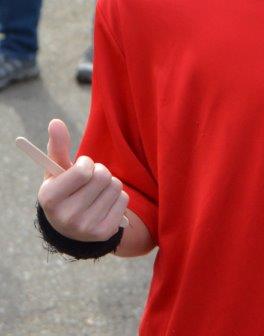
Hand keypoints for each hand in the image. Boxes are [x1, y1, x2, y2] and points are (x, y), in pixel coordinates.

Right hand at [37, 119, 128, 241]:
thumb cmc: (65, 190)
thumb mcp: (57, 171)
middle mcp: (66, 217)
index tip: (82, 168)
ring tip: (97, 192)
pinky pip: (124, 200)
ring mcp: (85, 228)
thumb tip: (56, 121)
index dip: (86, 164)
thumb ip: (57, 146)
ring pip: (115, 186)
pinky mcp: (104, 234)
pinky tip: (105, 205)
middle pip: (103, 176)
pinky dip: (118, 197)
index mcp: (49, 199)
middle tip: (91, 180)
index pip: (83, 170)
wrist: (71, 229)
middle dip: (100, 172)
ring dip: (110, 184)